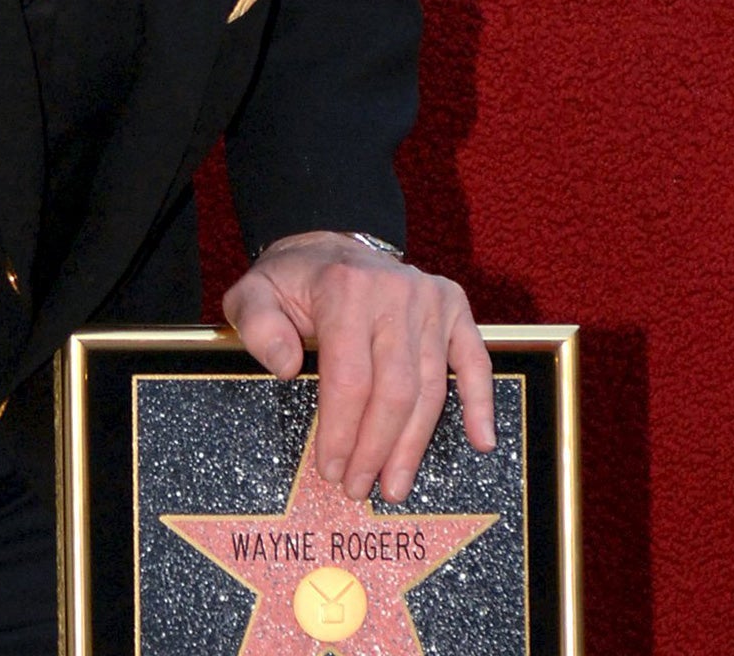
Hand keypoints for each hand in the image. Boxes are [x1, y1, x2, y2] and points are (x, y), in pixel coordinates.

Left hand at [221, 231, 493, 503]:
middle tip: (359, 487)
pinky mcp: (454, 306)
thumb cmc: (290, 281)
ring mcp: (430, 299)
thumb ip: (257, 327)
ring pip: (430, 387)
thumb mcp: (252, 294)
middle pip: (394, 390)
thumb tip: (288, 368)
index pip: (349, 378)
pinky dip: (480, 403)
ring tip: (395, 485)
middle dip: (376, 448)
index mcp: (344, 289)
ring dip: (414, 444)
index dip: (341, 431)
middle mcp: (394, 292)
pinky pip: (474, 361)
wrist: (329, 247)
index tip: (329, 468)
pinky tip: (481, 441)